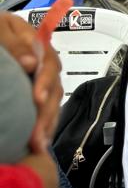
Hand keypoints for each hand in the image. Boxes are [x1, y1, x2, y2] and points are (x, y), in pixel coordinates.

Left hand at [0, 12, 62, 152]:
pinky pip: (44, 109)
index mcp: (34, 42)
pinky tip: (39, 142)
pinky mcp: (31, 93)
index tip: (37, 98)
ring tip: (40, 144)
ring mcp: (37, 77)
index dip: (45, 81)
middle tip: (38, 133)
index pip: (49, 62)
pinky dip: (44, 125)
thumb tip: (31, 63)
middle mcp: (41, 61)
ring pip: (52, 100)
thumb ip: (14, 45)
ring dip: (48, 123)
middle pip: (54, 85)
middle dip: (47, 111)